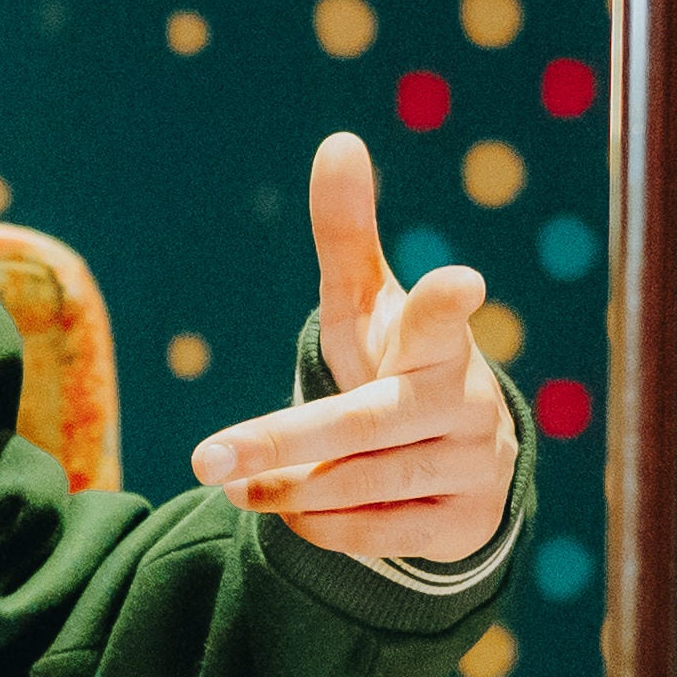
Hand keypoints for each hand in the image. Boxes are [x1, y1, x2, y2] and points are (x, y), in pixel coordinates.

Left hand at [187, 131, 517, 566]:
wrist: (460, 458)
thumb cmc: (397, 362)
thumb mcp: (367, 304)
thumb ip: (347, 233)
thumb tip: (339, 141)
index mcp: (439, 341)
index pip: (438, 319)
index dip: (442, 304)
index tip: (459, 281)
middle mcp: (463, 402)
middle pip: (362, 425)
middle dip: (281, 442)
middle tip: (205, 460)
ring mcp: (470, 466)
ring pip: (361, 486)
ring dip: (288, 489)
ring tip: (232, 485)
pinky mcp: (464, 524)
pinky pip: (375, 535)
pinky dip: (320, 526)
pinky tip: (287, 513)